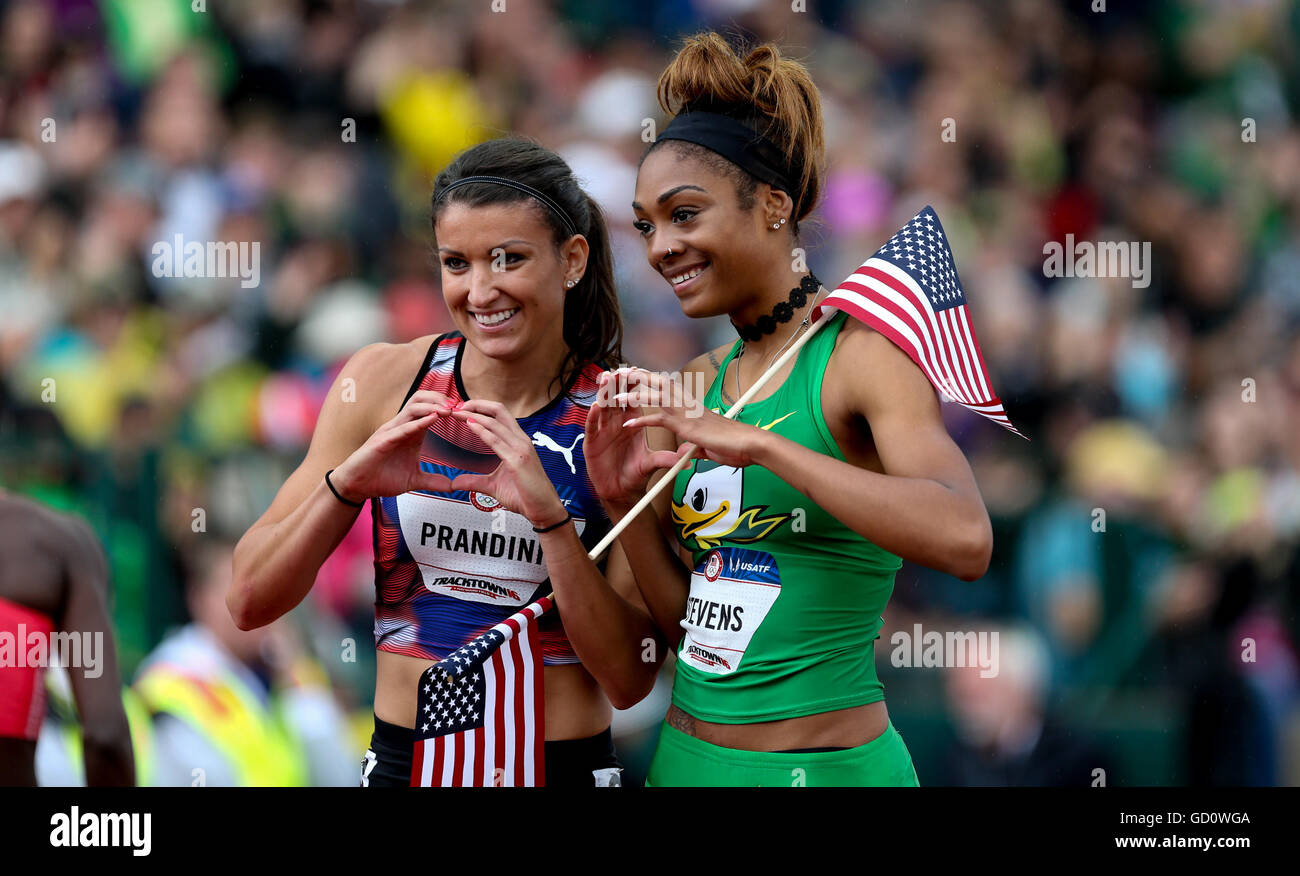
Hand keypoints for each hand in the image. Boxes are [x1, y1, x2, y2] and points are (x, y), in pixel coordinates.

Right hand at [331, 390, 454, 500]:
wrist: (357, 486)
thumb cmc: (382, 478)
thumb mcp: (414, 480)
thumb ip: (434, 481)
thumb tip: (454, 487)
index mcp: (411, 432)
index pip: (430, 409)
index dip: (448, 407)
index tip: (465, 412)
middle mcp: (402, 426)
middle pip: (422, 399)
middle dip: (441, 399)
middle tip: (459, 406)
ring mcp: (391, 431)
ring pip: (413, 407)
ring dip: (432, 406)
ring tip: (449, 410)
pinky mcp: (382, 441)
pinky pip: (402, 427)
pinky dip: (418, 422)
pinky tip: (432, 419)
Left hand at [447, 399, 567, 527]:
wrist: (543, 509)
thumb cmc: (524, 495)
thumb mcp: (493, 485)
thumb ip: (475, 481)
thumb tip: (455, 482)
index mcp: (517, 441)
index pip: (499, 415)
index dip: (480, 408)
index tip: (462, 410)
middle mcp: (520, 440)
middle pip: (498, 410)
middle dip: (476, 404)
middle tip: (457, 406)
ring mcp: (521, 448)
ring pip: (495, 422)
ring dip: (474, 415)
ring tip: (457, 412)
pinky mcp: (518, 460)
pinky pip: (496, 441)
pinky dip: (481, 430)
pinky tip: (469, 425)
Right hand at [586, 371, 688, 508]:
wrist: (620, 491)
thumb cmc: (634, 474)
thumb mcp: (651, 464)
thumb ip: (666, 458)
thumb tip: (686, 458)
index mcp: (631, 423)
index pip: (632, 399)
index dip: (633, 385)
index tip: (637, 370)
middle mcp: (615, 424)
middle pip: (615, 398)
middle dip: (616, 383)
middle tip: (619, 369)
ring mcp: (602, 432)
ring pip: (602, 408)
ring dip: (604, 393)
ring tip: (606, 380)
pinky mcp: (592, 443)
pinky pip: (591, 427)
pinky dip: (593, 417)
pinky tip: (595, 407)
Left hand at [607, 367, 762, 468]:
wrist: (749, 444)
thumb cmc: (734, 444)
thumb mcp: (708, 446)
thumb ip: (695, 447)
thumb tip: (689, 452)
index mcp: (691, 405)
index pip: (666, 386)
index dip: (649, 379)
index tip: (633, 374)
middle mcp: (688, 404)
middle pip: (658, 383)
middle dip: (637, 377)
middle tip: (618, 373)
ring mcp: (687, 413)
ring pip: (656, 396)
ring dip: (634, 395)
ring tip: (614, 396)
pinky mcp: (687, 425)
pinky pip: (660, 419)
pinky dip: (643, 420)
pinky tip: (628, 424)